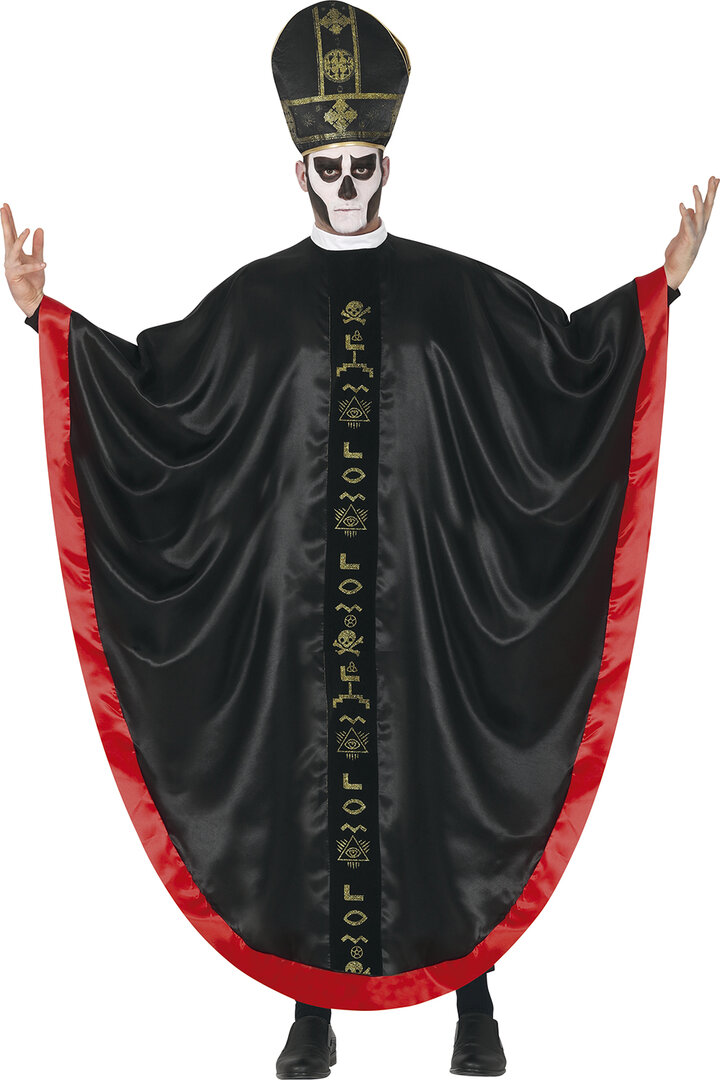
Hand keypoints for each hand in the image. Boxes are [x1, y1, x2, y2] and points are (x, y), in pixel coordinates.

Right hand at [2, 201, 45, 316]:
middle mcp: (10, 257)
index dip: (9, 220)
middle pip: (7, 236)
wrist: (33, 298)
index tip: (5, 206)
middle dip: (6, 222)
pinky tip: (43, 264)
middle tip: (3, 207)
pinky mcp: (14, 276)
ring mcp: (10, 266)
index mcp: (15, 252)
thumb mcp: (38, 259)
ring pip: (13, 250)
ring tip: (28, 230)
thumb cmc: (33, 280)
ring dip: (20, 240)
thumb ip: (38, 245)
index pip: (11, 233)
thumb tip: (38, 229)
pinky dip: (34, 266)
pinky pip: (24, 268)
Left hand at [664, 176, 716, 288]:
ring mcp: (696, 233)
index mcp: (701, 225)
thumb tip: (690, 210)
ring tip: (695, 186)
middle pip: (708, 207)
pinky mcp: (689, 239)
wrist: (676, 268)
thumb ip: (686, 221)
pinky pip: (688, 225)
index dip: (712, 193)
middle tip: (713, 177)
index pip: (708, 206)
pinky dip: (685, 215)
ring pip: (700, 213)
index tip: (715, 179)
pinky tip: (682, 205)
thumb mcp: (683, 232)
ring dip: (698, 199)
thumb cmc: (680, 251)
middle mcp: (701, 228)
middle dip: (711, 192)